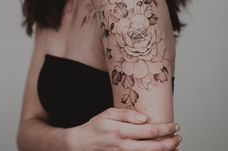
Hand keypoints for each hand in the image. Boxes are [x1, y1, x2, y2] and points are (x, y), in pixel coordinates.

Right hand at [67, 107, 181, 150]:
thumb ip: (127, 114)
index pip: (150, 131)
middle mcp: (125, 147)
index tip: (175, 125)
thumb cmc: (96, 126)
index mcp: (122, 132)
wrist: (83, 144)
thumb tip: (144, 118)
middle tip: (179, 137)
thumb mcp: (108, 113)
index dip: (166, 129)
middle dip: (170, 143)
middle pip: (155, 148)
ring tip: (175, 146)